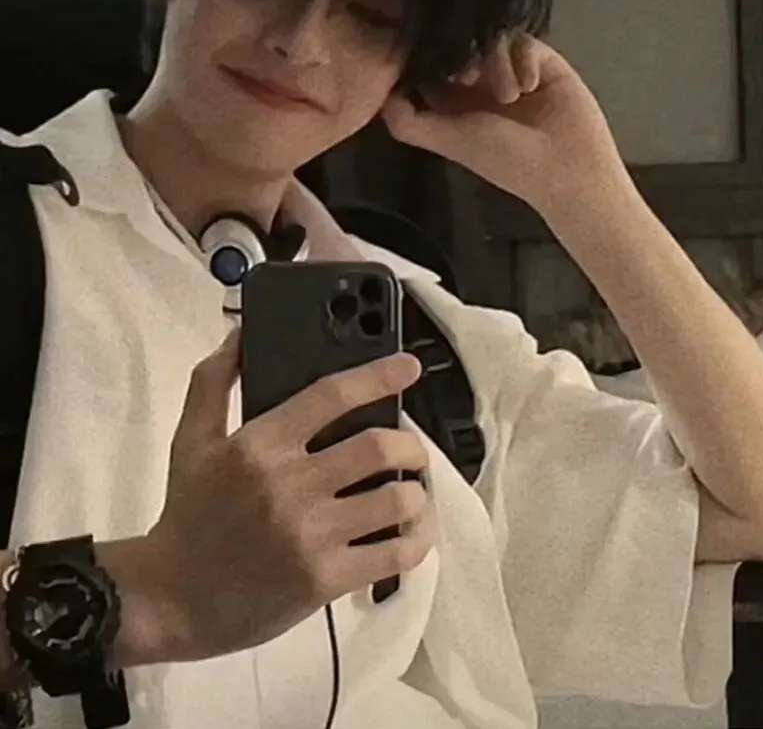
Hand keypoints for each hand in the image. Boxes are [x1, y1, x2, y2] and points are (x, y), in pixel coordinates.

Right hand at [146, 329, 435, 661]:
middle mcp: (290, 485)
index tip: (409, 366)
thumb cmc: (188, 514)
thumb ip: (213, 381)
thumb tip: (241, 336)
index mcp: (260, 445)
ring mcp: (310, 535)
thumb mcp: (190, 440)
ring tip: (413, 490)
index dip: (378, 375)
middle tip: (410, 449)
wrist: (171, 599)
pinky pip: (394, 555)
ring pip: (396, 500)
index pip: (331, 396)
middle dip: (410, 444)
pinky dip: (418, 540)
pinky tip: (414, 532)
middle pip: (378, 447)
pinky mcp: (325, 580)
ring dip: (417, 492)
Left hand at [381, 32, 636, 216]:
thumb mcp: (450, 141)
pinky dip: (523, 60)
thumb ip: (410, 123)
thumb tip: (380, 96)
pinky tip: (531, 86)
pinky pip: (523, 40)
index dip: (423, 60)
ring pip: (490, 38)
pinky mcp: (541, 61)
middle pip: (458, 45)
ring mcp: (510, 71)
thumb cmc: (505, 159)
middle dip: (461, 56)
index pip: (428, 67)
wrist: (567, 167)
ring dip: (496, 63)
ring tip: (510, 96)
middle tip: (470, 77)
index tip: (425, 59)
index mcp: (453, 105)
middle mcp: (479, 85)